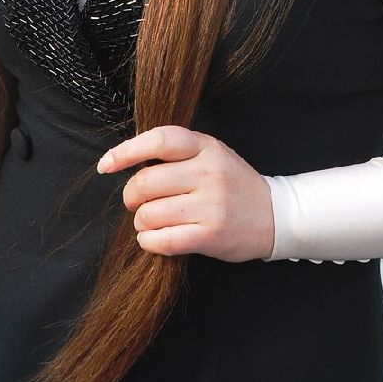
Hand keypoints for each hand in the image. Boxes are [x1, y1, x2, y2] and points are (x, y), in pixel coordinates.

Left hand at [97, 125, 274, 261]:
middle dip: (131, 196)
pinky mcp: (211, 235)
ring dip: (141, 222)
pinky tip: (153, 238)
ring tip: (149, 222)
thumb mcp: (211, 154)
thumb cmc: (233, 183)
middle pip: (146, 182)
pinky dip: (149, 241)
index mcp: (206, 147)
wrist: (275, 215)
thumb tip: (128, 161)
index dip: (126, 151)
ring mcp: (211, 205)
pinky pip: (163, 240)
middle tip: (135, 202)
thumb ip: (177, 153)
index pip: (159, 140)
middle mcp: (208, 172)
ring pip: (150, 213)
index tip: (106, 165)